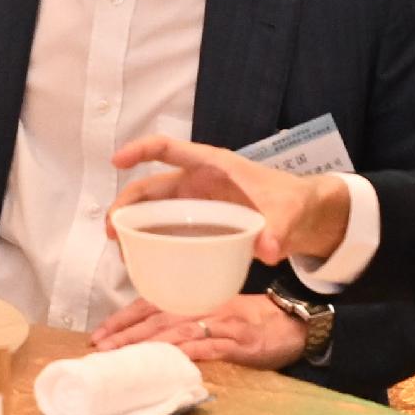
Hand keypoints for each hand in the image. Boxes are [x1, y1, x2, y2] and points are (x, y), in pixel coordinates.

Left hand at [89, 289, 307, 367]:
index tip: (99, 334)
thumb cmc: (247, 320)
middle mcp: (204, 306)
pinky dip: (191, 352)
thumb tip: (145, 333)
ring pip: (180, 331)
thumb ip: (182, 319)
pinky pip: (212, 346)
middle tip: (102, 348)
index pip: (151, 304)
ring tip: (126, 356)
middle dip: (127, 334)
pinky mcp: (240, 342)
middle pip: (159, 318)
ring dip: (150, 344)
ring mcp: (222, 323)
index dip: (123, 318)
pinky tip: (172, 360)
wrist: (290, 323)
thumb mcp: (211, 313)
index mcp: (193, 299)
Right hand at [108, 134, 350, 260]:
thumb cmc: (292, 202)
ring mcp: (195, 206)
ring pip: (154, 212)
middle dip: (126, 204)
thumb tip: (267, 249)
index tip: (116, 161)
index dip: (140, 150)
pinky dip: (152, 244)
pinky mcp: (199, 227)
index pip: (168, 149)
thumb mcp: (288, 213)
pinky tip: (145, 265)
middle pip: (151, 187)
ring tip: (122, 252)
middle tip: (112, 231)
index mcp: (212, 166)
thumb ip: (279, 228)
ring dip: (133, 228)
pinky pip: (168, 232)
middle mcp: (197, 183)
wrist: (302, 218)